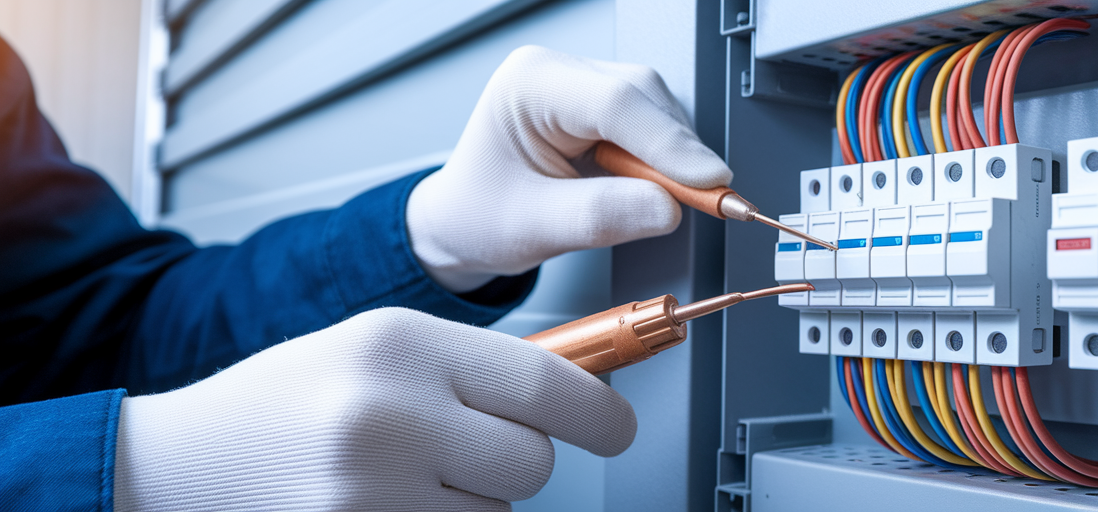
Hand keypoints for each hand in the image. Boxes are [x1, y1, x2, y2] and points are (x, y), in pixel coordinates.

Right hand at [113, 307, 635, 510]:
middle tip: (466, 450)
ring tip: (406, 474)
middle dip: (519, 461)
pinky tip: (393, 500)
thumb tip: (580, 394)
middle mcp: (388, 412)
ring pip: (499, 511)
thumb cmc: (289, 400)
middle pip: (532, 461)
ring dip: (475, 499)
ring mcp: (370, 487)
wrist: (183, 461)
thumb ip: (474, 367)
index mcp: (399, 342)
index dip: (600, 414)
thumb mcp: (380, 348)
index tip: (618, 429)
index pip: (546, 383)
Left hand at [407, 45, 731, 291]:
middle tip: (707, 203)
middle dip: (677, 153)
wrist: (464, 223)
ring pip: (656, 110)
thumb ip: (600, 217)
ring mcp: (583, 87)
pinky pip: (653, 126)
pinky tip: (653, 190)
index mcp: (529, 86)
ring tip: (659, 203)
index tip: (710, 181)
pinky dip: (665, 162)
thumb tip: (668, 208)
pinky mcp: (603, 109)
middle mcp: (559, 74)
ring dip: (673, 159)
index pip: (614, 104)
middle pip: (643, 99)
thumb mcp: (535, 228)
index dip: (669, 144)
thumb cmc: (481, 217)